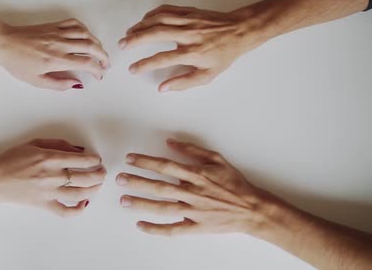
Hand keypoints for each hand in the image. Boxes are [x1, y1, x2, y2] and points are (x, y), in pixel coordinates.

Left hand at [0, 18, 109, 90]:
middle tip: (105, 64)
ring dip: (97, 43)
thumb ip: (59, 84)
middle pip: (91, 46)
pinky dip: (85, 29)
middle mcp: (59, 44)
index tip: (100, 75)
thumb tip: (77, 84)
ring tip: (99, 51)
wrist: (4, 43)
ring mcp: (57, 33)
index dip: (97, 69)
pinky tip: (86, 36)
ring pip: (86, 34)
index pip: (86, 63)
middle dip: (103, 56)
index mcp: (56, 60)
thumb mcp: (36, 81)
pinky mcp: (53, 25)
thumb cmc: (17, 62)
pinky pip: (75, 24)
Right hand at [0, 138, 105, 216]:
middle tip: (102, 171)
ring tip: (98, 184)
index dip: (94, 160)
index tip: (96, 159)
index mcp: (50, 158)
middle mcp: (53, 176)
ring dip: (94, 189)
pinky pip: (66, 211)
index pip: (82, 160)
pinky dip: (78, 209)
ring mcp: (49, 192)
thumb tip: (77, 150)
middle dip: (99, 174)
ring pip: (80, 194)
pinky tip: (84, 203)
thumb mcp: (34, 143)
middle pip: (85, 177)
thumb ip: (58, 144)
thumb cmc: (11, 160)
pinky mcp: (45, 205)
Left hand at [116, 138, 269, 235]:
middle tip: (120, 179)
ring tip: (124, 200)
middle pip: (160, 187)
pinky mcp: (196, 227)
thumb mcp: (216, 159)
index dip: (146, 162)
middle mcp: (192, 193)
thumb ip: (192, 150)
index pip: (166, 166)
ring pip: (163, 208)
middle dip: (137, 182)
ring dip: (141, 204)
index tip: (130, 159)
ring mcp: (193, 211)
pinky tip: (140, 225)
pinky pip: (173, 229)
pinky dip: (156, 229)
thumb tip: (170, 142)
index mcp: (196, 175)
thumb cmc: (234, 183)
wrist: (252, 208)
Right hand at [119, 4, 265, 91]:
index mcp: (193, 52)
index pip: (162, 59)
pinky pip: (166, 10)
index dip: (145, 64)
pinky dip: (152, 14)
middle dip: (136, 40)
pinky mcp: (189, 11)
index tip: (133, 69)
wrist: (241, 30)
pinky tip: (144, 21)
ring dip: (141, 26)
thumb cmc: (224, 54)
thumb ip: (183, 82)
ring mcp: (188, 20)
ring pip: (159, 19)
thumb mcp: (208, 75)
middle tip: (122, 45)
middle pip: (156, 34)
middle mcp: (188, 35)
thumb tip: (162, 88)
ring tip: (129, 34)